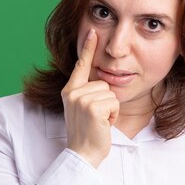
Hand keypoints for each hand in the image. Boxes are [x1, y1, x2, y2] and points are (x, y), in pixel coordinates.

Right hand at [61, 28, 118, 167]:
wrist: (83, 153)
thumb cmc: (87, 133)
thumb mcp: (83, 109)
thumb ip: (87, 92)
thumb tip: (101, 79)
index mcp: (69, 90)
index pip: (80, 65)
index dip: (88, 48)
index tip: (93, 31)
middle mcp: (73, 92)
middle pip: (103, 83)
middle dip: (106, 101)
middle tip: (96, 118)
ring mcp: (81, 99)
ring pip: (110, 93)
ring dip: (110, 109)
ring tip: (99, 121)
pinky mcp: (93, 107)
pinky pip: (114, 102)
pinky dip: (113, 115)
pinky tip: (103, 124)